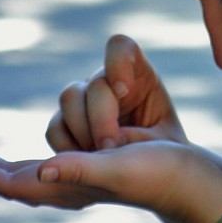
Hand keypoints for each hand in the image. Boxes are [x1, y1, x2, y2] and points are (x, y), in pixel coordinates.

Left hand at [0, 138, 190, 212]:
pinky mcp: (93, 158)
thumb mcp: (117, 169)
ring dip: (61, 127)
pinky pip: (56, 152)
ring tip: (103, 135)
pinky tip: (39, 144)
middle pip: (12, 174)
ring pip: (45, 143)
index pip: (11, 182)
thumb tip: (42, 171)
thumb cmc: (155, 175)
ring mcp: (79, 170)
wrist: (185, 177)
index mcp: (66, 188)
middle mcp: (67, 180)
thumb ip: (79, 170)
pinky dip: (43, 144)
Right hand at [46, 34, 185, 152]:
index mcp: (139, 75)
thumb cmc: (166, 155)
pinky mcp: (66, 123)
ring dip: (83, 131)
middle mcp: (107, 81)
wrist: (152, 175)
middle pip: (94, 84)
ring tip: (102, 157)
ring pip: (69, 99)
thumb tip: (106, 148)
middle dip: (102, 117)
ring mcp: (84, 99)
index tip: (123, 91)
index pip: (120, 48)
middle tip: (112, 147)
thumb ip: (141, 141)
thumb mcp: (165, 145)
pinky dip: (67, 147)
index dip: (117, 62)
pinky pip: (55, 128)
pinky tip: (87, 162)